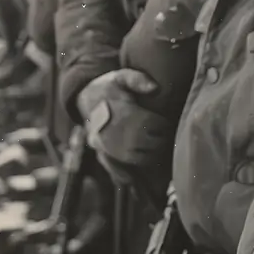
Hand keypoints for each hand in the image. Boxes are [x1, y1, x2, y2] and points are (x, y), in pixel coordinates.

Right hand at [77, 69, 172, 195]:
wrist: (85, 98)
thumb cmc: (108, 87)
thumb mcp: (121, 76)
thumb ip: (138, 79)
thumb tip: (155, 88)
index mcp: (125, 114)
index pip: (153, 125)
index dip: (164, 126)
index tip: (168, 123)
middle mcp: (118, 133)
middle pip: (148, 144)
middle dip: (160, 142)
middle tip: (167, 138)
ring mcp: (109, 146)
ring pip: (136, 158)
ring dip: (150, 156)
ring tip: (158, 150)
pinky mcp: (102, 153)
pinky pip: (116, 169)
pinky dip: (127, 174)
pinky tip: (136, 176)